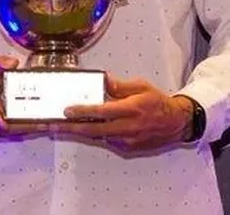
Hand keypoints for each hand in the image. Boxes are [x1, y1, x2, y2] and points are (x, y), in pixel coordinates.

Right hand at [0, 55, 48, 136]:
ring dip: (29, 131)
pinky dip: (26, 132)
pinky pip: (12, 134)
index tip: (10, 123)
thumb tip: (12, 63)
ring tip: (49, 126)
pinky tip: (41, 128)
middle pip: (5, 128)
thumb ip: (0, 64)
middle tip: (46, 123)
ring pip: (10, 134)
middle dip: (26, 127)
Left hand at [59, 76, 192, 151]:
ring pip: (97, 137)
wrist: (175, 123)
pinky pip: (106, 140)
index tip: (67, 111)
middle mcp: (127, 127)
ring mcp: (127, 140)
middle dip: (71, 128)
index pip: (102, 111)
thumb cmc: (158, 103)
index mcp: (130, 109)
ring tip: (62, 127)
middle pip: (94, 130)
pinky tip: (83, 129)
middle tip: (53, 126)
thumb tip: (104, 80)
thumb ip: (120, 86)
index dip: (83, 112)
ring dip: (79, 132)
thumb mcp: (141, 86)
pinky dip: (94, 135)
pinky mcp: (127, 148)